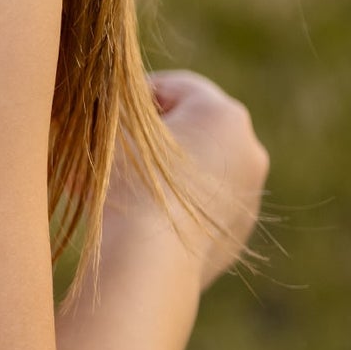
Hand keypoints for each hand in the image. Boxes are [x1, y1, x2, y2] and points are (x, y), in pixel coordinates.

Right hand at [105, 69, 269, 288]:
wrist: (149, 262)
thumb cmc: (128, 183)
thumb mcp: (110, 126)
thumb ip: (110, 99)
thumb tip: (101, 93)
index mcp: (224, 113)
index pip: (173, 87)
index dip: (131, 98)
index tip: (102, 118)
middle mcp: (249, 150)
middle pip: (190, 130)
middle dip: (147, 141)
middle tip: (106, 156)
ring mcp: (248, 196)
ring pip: (198, 172)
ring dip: (162, 174)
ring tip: (116, 192)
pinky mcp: (238, 235)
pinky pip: (202, 208)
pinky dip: (175, 208)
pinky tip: (139, 221)